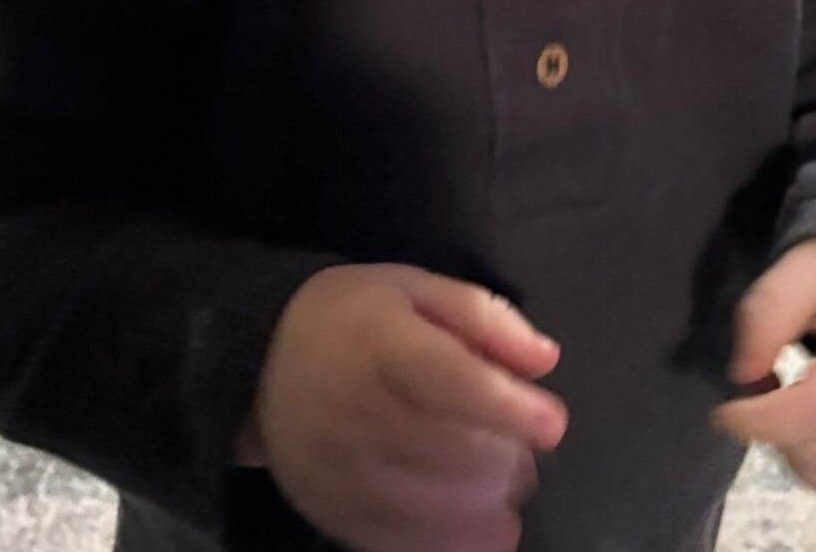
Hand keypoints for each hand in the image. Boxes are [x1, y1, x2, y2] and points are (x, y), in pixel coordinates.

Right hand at [246, 263, 568, 551]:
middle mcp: (356, 410)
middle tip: (522, 450)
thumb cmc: (354, 316)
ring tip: (505, 486)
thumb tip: (546, 361)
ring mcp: (340, 469)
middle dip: (505, 457)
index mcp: (381, 342)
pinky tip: (490, 532)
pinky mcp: (332, 511)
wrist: (262, 361)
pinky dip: (454, 544)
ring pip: (430, 504)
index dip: (508, 406)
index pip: (449, 381)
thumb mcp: (416, 288)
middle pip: (448, 450)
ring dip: (486, 501)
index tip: (553, 423)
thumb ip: (484, 318)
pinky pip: (400, 541)